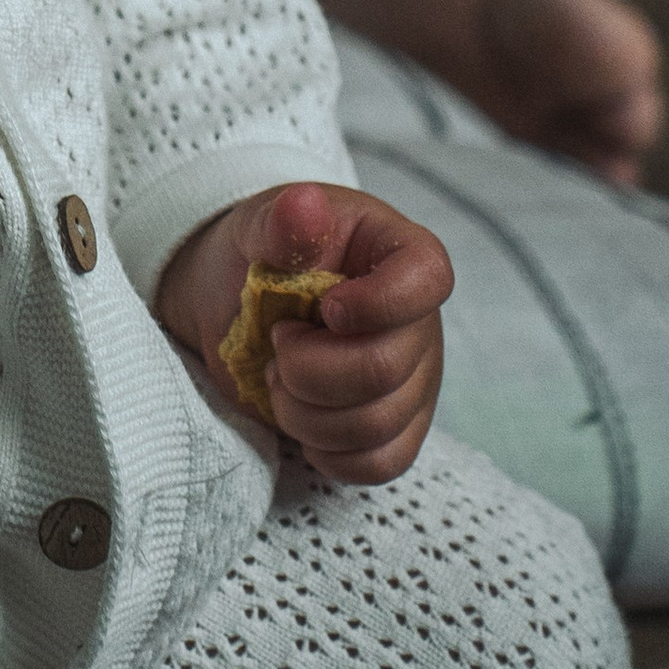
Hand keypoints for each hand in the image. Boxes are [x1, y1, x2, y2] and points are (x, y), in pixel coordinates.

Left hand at [158, 181, 451, 485]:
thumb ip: (283, 220)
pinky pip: (378, 464)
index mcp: (400, 254)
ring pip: (377, 425)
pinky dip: (326, 451)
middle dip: (309, 367)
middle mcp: (420, 322)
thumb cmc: (262, 253)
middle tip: (277, 343)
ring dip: (305, 411)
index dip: (377, 303)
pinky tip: (298, 416)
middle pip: (386, 369)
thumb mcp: (260, 225)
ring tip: (278, 377)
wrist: (239, 300)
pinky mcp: (395, 429)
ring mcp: (414, 381)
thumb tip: (305, 204)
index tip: (324, 305)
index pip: (428, 280)